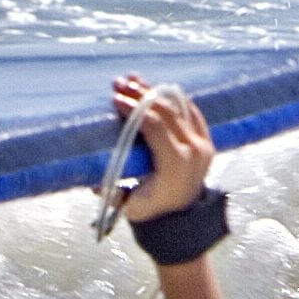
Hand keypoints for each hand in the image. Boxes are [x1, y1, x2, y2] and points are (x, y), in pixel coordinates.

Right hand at [113, 76, 213, 223]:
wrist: (183, 218)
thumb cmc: (151, 210)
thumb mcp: (132, 204)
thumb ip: (114, 191)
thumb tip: (92, 180)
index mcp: (174, 165)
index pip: (153, 127)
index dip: (134, 110)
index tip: (115, 99)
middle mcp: (193, 150)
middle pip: (165, 111)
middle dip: (140, 94)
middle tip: (119, 83)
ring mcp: (202, 143)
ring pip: (178, 107)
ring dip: (153, 91)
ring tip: (133, 79)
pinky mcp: (206, 138)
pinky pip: (190, 110)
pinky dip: (172, 98)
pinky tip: (154, 88)